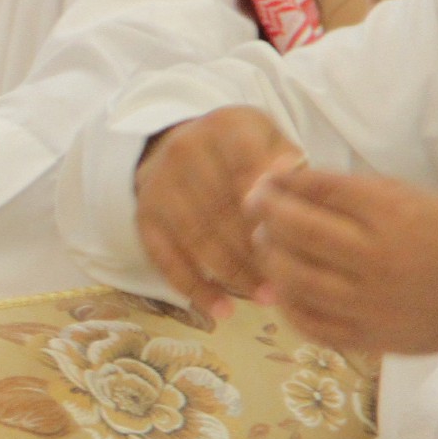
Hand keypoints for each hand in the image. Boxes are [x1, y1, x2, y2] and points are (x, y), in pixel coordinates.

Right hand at [133, 107, 305, 319]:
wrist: (183, 143)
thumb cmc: (244, 151)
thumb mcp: (271, 140)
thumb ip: (287, 160)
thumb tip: (292, 176)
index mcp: (224, 127)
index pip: (247, 168)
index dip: (268, 207)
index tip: (293, 238)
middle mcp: (184, 150)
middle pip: (224, 211)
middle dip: (258, 252)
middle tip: (290, 282)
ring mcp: (159, 186)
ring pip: (198, 239)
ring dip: (234, 276)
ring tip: (267, 298)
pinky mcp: (144, 217)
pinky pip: (167, 259)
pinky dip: (195, 289)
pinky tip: (222, 311)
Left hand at [246, 168, 437, 355]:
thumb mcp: (408, 198)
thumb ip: (350, 191)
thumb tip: (288, 183)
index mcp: (393, 215)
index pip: (321, 191)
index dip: (282, 184)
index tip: (265, 183)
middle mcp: (377, 259)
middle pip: (300, 232)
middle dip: (266, 215)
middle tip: (255, 208)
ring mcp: (371, 303)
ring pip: (296, 279)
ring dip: (270, 257)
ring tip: (265, 244)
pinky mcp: (369, 337)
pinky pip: (311, 323)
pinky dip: (286, 303)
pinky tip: (281, 287)